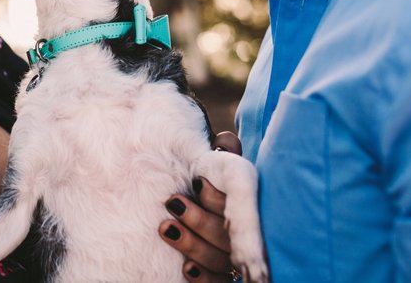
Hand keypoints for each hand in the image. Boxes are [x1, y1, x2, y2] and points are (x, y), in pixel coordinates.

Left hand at [159, 132, 242, 280]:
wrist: (186, 224)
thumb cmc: (205, 190)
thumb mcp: (215, 171)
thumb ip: (224, 156)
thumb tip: (225, 141)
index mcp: (245, 210)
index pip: (240, 209)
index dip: (218, 199)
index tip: (197, 182)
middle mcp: (244, 240)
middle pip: (228, 238)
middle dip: (200, 221)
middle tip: (173, 202)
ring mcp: (233, 263)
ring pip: (220, 262)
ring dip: (192, 245)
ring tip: (164, 228)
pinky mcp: (220, 279)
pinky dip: (202, 278)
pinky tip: (185, 269)